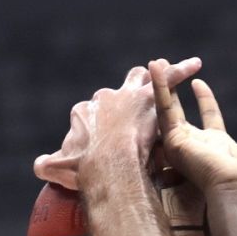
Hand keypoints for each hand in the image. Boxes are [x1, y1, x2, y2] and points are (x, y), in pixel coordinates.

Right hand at [32, 57, 201, 188]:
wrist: (109, 168)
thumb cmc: (86, 171)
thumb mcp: (61, 169)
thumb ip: (50, 165)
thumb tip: (40, 165)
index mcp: (84, 113)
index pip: (94, 112)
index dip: (102, 124)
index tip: (108, 136)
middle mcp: (104, 99)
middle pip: (116, 91)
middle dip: (125, 93)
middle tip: (135, 101)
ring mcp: (127, 96)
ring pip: (142, 78)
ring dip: (154, 77)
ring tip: (165, 72)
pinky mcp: (150, 97)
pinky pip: (171, 78)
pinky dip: (182, 70)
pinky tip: (196, 65)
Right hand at [151, 57, 236, 194]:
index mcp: (219, 145)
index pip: (209, 117)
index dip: (204, 98)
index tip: (197, 81)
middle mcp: (198, 145)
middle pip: (183, 113)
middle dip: (175, 92)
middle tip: (167, 70)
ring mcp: (183, 144)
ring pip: (169, 109)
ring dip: (161, 86)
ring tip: (154, 63)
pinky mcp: (174, 141)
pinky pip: (164, 110)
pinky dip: (160, 89)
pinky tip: (156, 70)